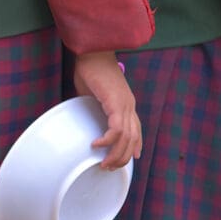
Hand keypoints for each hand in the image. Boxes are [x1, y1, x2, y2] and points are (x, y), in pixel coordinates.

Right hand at [72, 51, 141, 168]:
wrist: (92, 52)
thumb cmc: (90, 68)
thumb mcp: (93, 92)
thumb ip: (94, 105)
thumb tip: (84, 115)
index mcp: (125, 103)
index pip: (136, 129)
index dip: (136, 145)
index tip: (132, 158)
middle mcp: (129, 106)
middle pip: (133, 139)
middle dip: (123, 157)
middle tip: (109, 168)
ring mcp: (124, 105)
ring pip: (127, 138)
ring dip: (116, 155)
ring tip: (104, 164)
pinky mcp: (116, 104)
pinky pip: (116, 129)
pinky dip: (107, 141)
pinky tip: (96, 145)